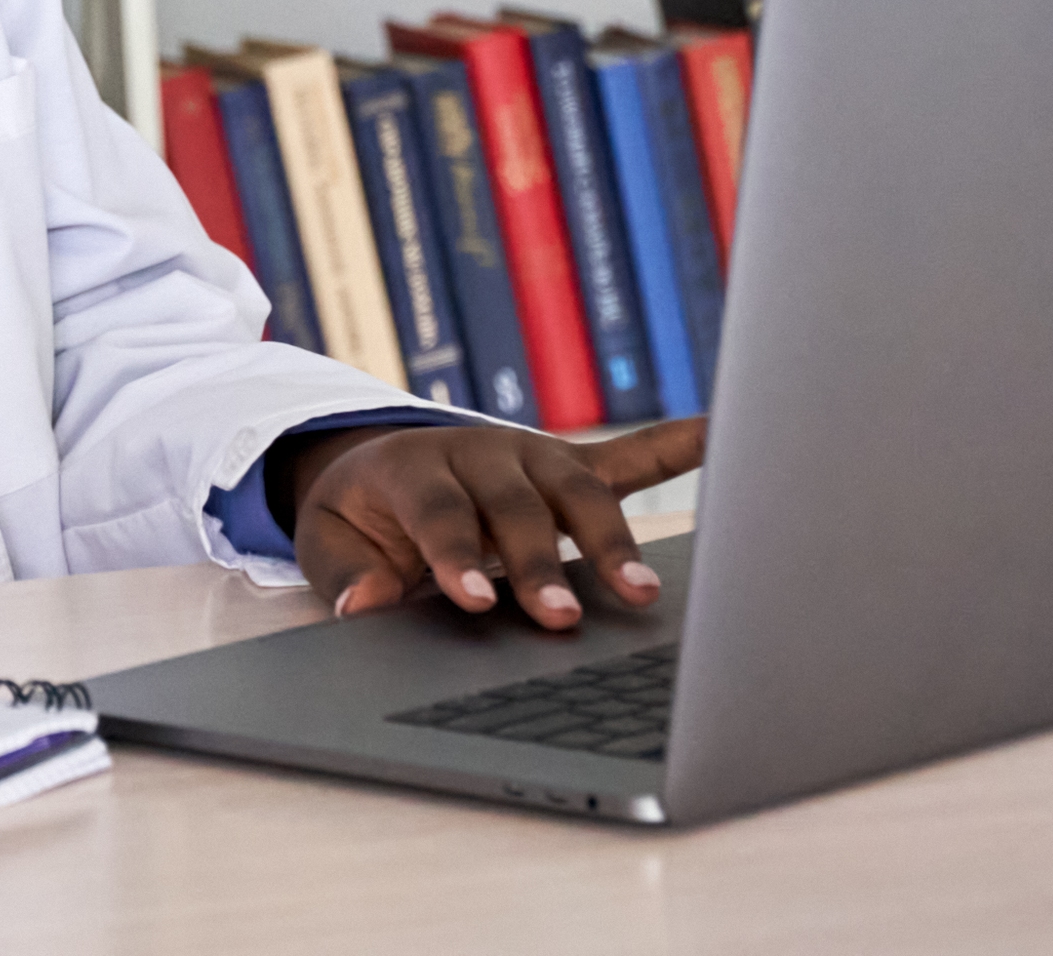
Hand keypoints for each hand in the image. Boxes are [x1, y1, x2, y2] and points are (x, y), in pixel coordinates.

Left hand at [273, 416, 706, 629]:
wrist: (383, 466)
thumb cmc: (362, 515)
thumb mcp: (329, 540)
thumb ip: (345, 571)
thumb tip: (364, 607)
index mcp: (415, 467)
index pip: (438, 511)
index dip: (455, 554)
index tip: (476, 601)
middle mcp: (480, 452)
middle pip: (516, 505)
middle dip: (540, 562)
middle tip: (560, 618)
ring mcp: (532, 456)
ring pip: (579, 491)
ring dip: (612, 539)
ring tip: (640, 594)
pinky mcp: (571, 466)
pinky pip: (632, 456)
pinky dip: (679, 445)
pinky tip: (723, 433)